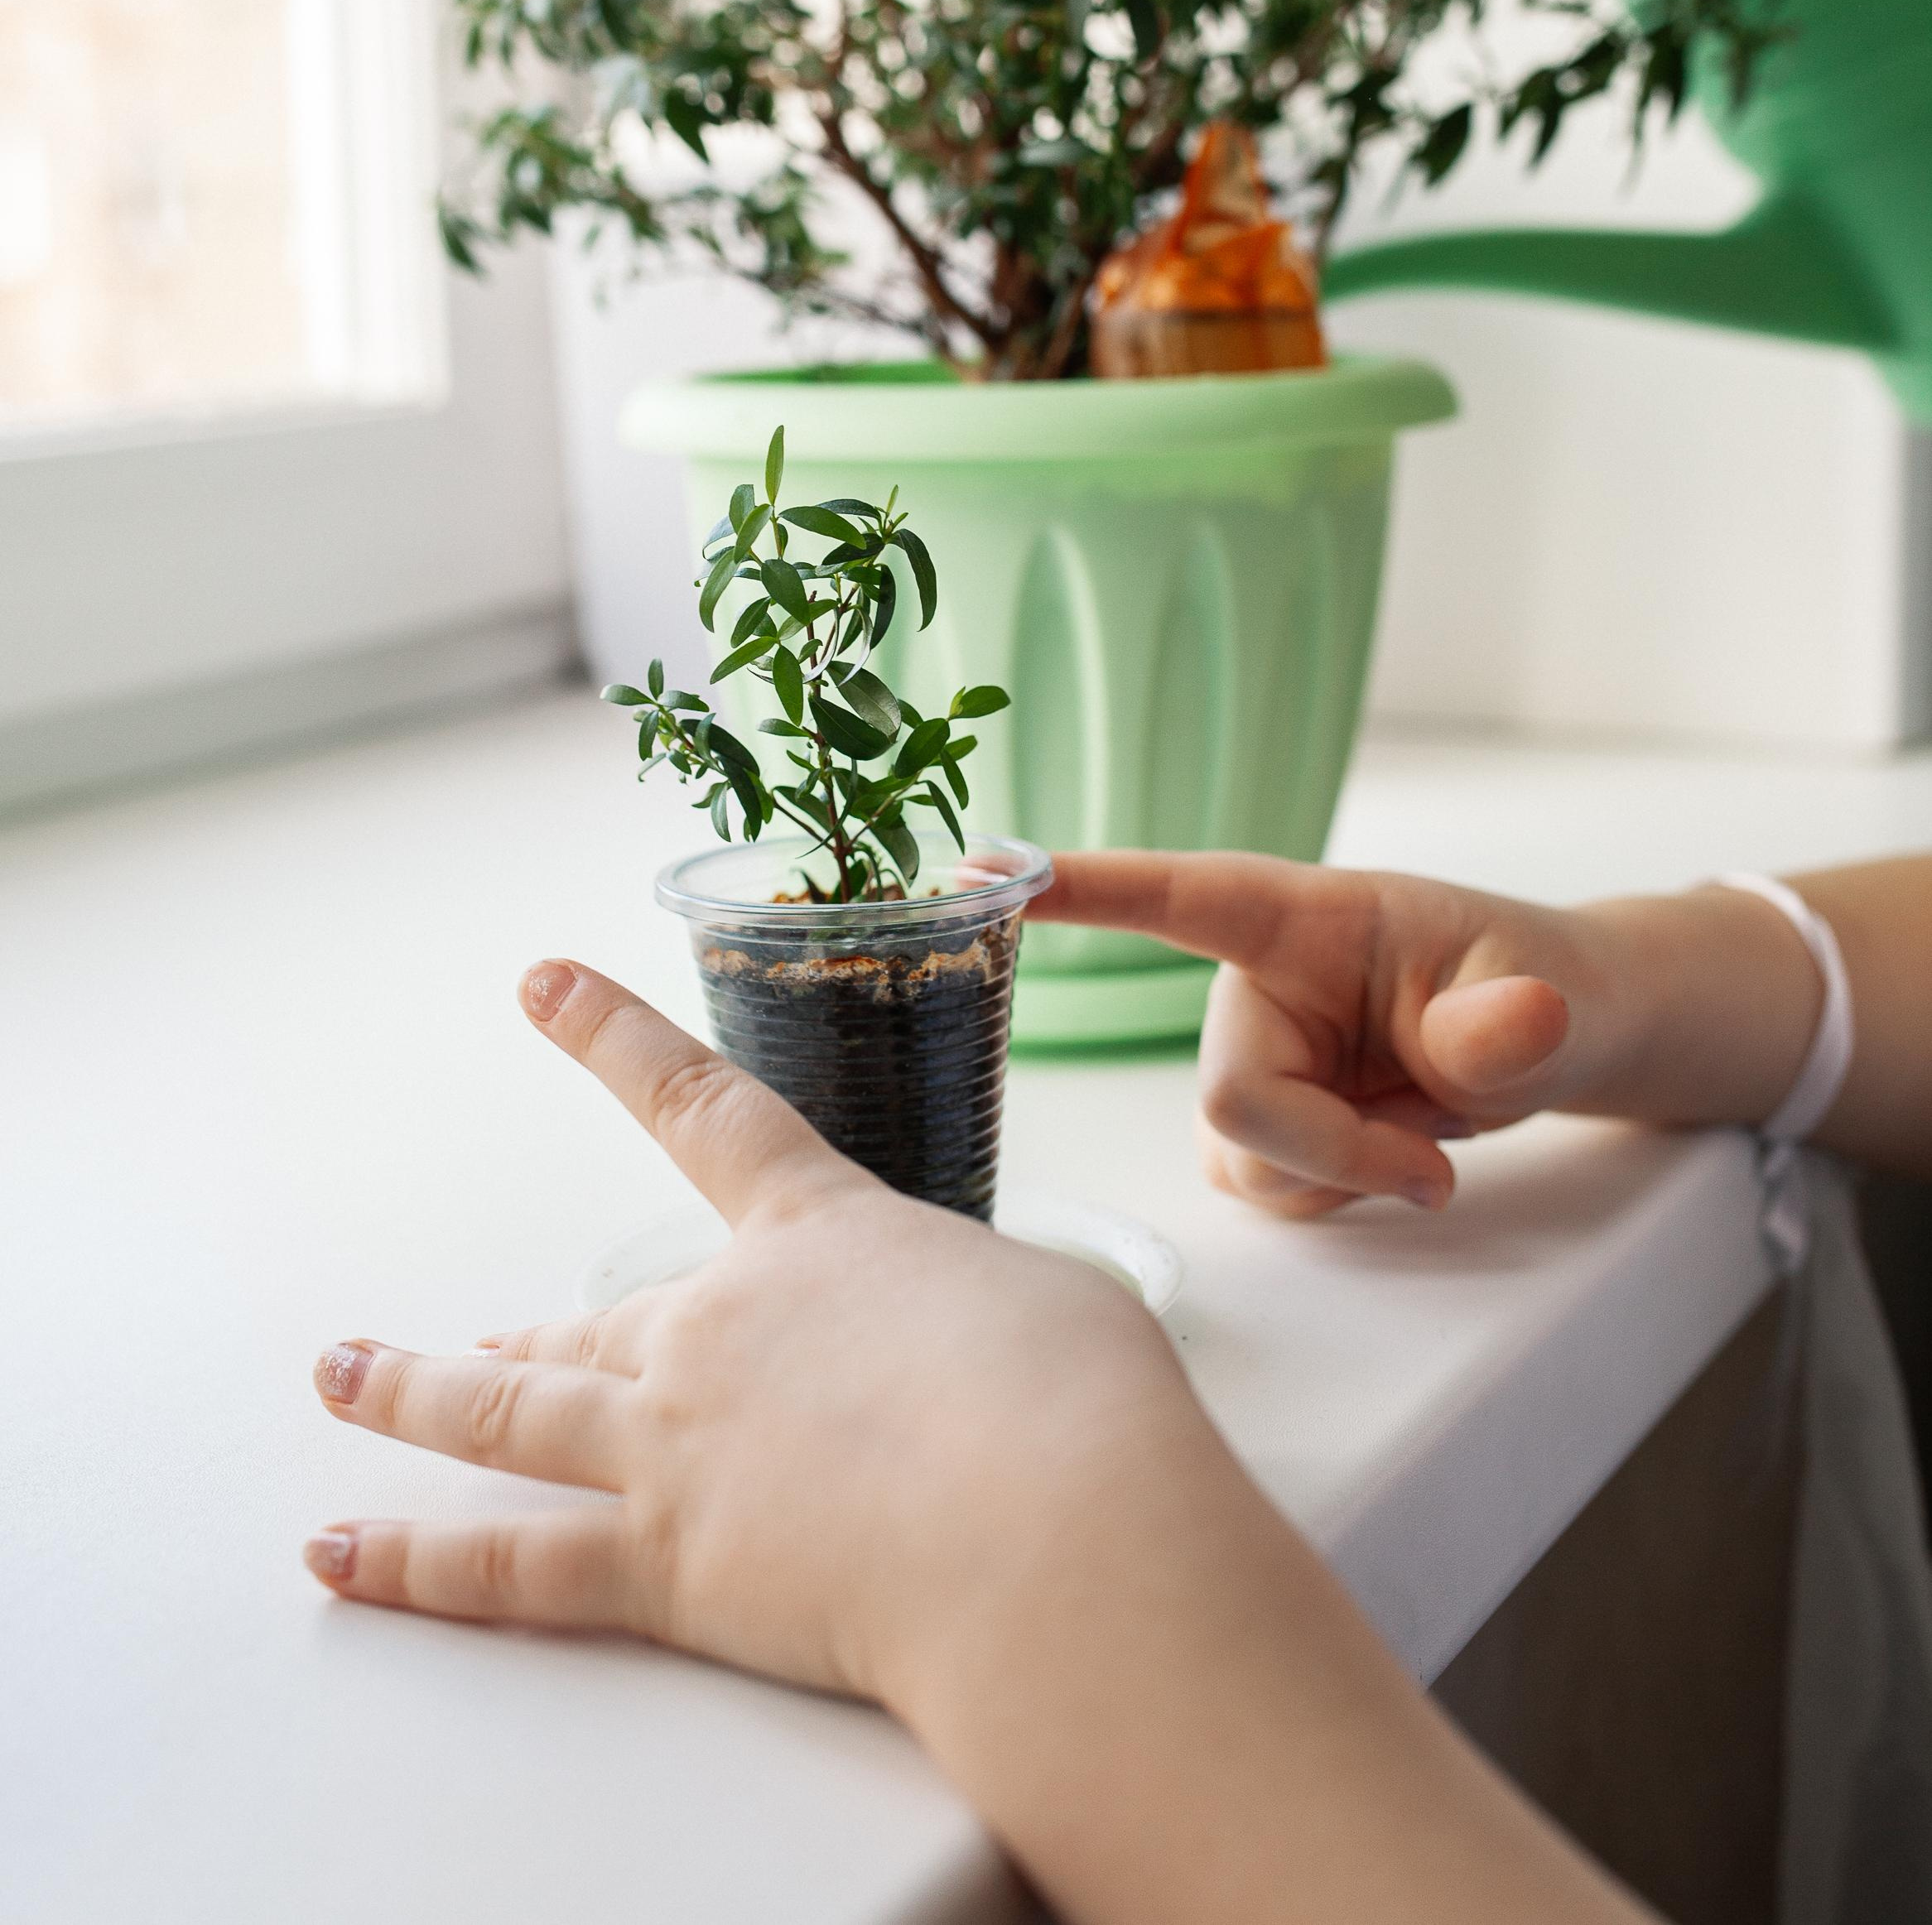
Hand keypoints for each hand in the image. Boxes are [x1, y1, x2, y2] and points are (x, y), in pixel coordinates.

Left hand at [306, 959, 1209, 1715]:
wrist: (1054, 1531)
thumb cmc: (1078, 1406)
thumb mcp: (1043, 1306)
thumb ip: (969, 1313)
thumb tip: (970, 1353)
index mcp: (817, 1235)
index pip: (700, 1108)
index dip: (613, 1037)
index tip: (541, 983)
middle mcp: (716, 1328)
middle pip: (594, 1319)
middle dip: (525, 1326)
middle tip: (461, 1336)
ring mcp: (674, 1446)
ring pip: (504, 1415)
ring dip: (408, 1394)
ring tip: (338, 1378)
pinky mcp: (666, 1569)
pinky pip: (507, 1567)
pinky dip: (410, 1562)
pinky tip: (335, 1554)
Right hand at [1037, 852, 1598, 1219]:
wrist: (1551, 1039)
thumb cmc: (1539, 988)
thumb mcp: (1549, 1000)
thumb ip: (1513, 1024)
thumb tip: (1515, 1022)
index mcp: (1306, 919)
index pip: (1178, 895)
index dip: (1082, 887)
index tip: (983, 866)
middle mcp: (1255, 983)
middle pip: (1231, 1097)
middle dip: (1334, 1153)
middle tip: (1435, 1164)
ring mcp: (1249, 1055)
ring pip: (1239, 1156)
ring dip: (1336, 1176)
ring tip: (1419, 1136)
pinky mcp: (1255, 1120)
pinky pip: (1258, 1187)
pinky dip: (1329, 1194)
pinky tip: (1385, 1157)